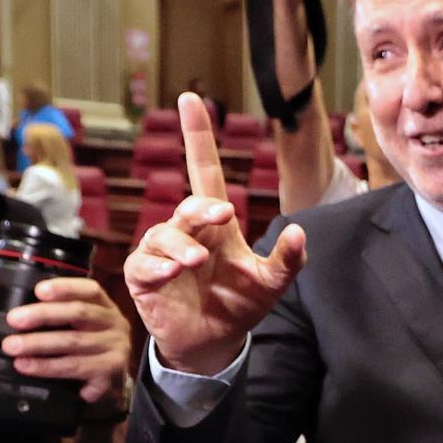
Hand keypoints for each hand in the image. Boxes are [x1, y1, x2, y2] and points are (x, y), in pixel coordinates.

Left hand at [2, 277, 132, 404]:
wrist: (113, 385)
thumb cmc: (90, 350)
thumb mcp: (85, 328)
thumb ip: (62, 316)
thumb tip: (19, 313)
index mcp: (106, 308)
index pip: (90, 290)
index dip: (65, 288)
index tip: (39, 290)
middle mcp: (115, 325)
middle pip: (79, 313)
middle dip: (43, 314)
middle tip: (14, 319)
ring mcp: (116, 349)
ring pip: (73, 342)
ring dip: (38, 343)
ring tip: (12, 346)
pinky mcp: (110, 373)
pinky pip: (74, 368)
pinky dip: (46, 367)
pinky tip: (27, 367)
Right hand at [123, 93, 306, 374]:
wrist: (215, 342)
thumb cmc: (240, 304)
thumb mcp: (272, 283)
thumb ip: (289, 261)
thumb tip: (300, 232)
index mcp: (215, 225)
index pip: (204, 170)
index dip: (198, 136)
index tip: (192, 100)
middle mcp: (186, 231)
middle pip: (188, 206)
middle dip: (201, 209)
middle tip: (222, 217)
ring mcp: (161, 253)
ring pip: (163, 234)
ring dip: (180, 245)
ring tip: (195, 262)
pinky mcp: (143, 277)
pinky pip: (143, 263)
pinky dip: (156, 266)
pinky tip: (172, 273)